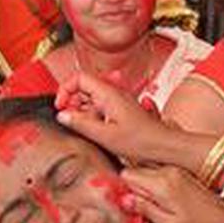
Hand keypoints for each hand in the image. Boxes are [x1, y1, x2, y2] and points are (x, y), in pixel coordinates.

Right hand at [55, 73, 172, 161]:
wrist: (162, 145)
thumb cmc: (141, 141)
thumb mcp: (105, 135)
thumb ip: (81, 124)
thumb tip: (62, 115)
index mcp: (109, 94)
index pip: (79, 77)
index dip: (65, 89)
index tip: (61, 106)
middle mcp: (114, 93)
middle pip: (84, 87)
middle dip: (72, 101)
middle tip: (70, 119)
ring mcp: (118, 100)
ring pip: (92, 97)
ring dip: (82, 110)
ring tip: (85, 127)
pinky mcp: (121, 109)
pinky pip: (101, 106)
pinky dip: (93, 115)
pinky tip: (96, 130)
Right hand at [121, 165, 223, 222]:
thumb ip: (147, 210)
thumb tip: (123, 199)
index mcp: (163, 182)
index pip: (127, 174)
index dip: (125, 189)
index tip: (129, 203)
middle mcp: (170, 167)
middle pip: (137, 168)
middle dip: (135, 184)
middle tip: (142, 204)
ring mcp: (180, 165)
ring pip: (150, 167)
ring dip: (148, 181)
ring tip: (158, 200)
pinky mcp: (188, 168)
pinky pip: (164, 164)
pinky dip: (161, 171)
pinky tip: (168, 189)